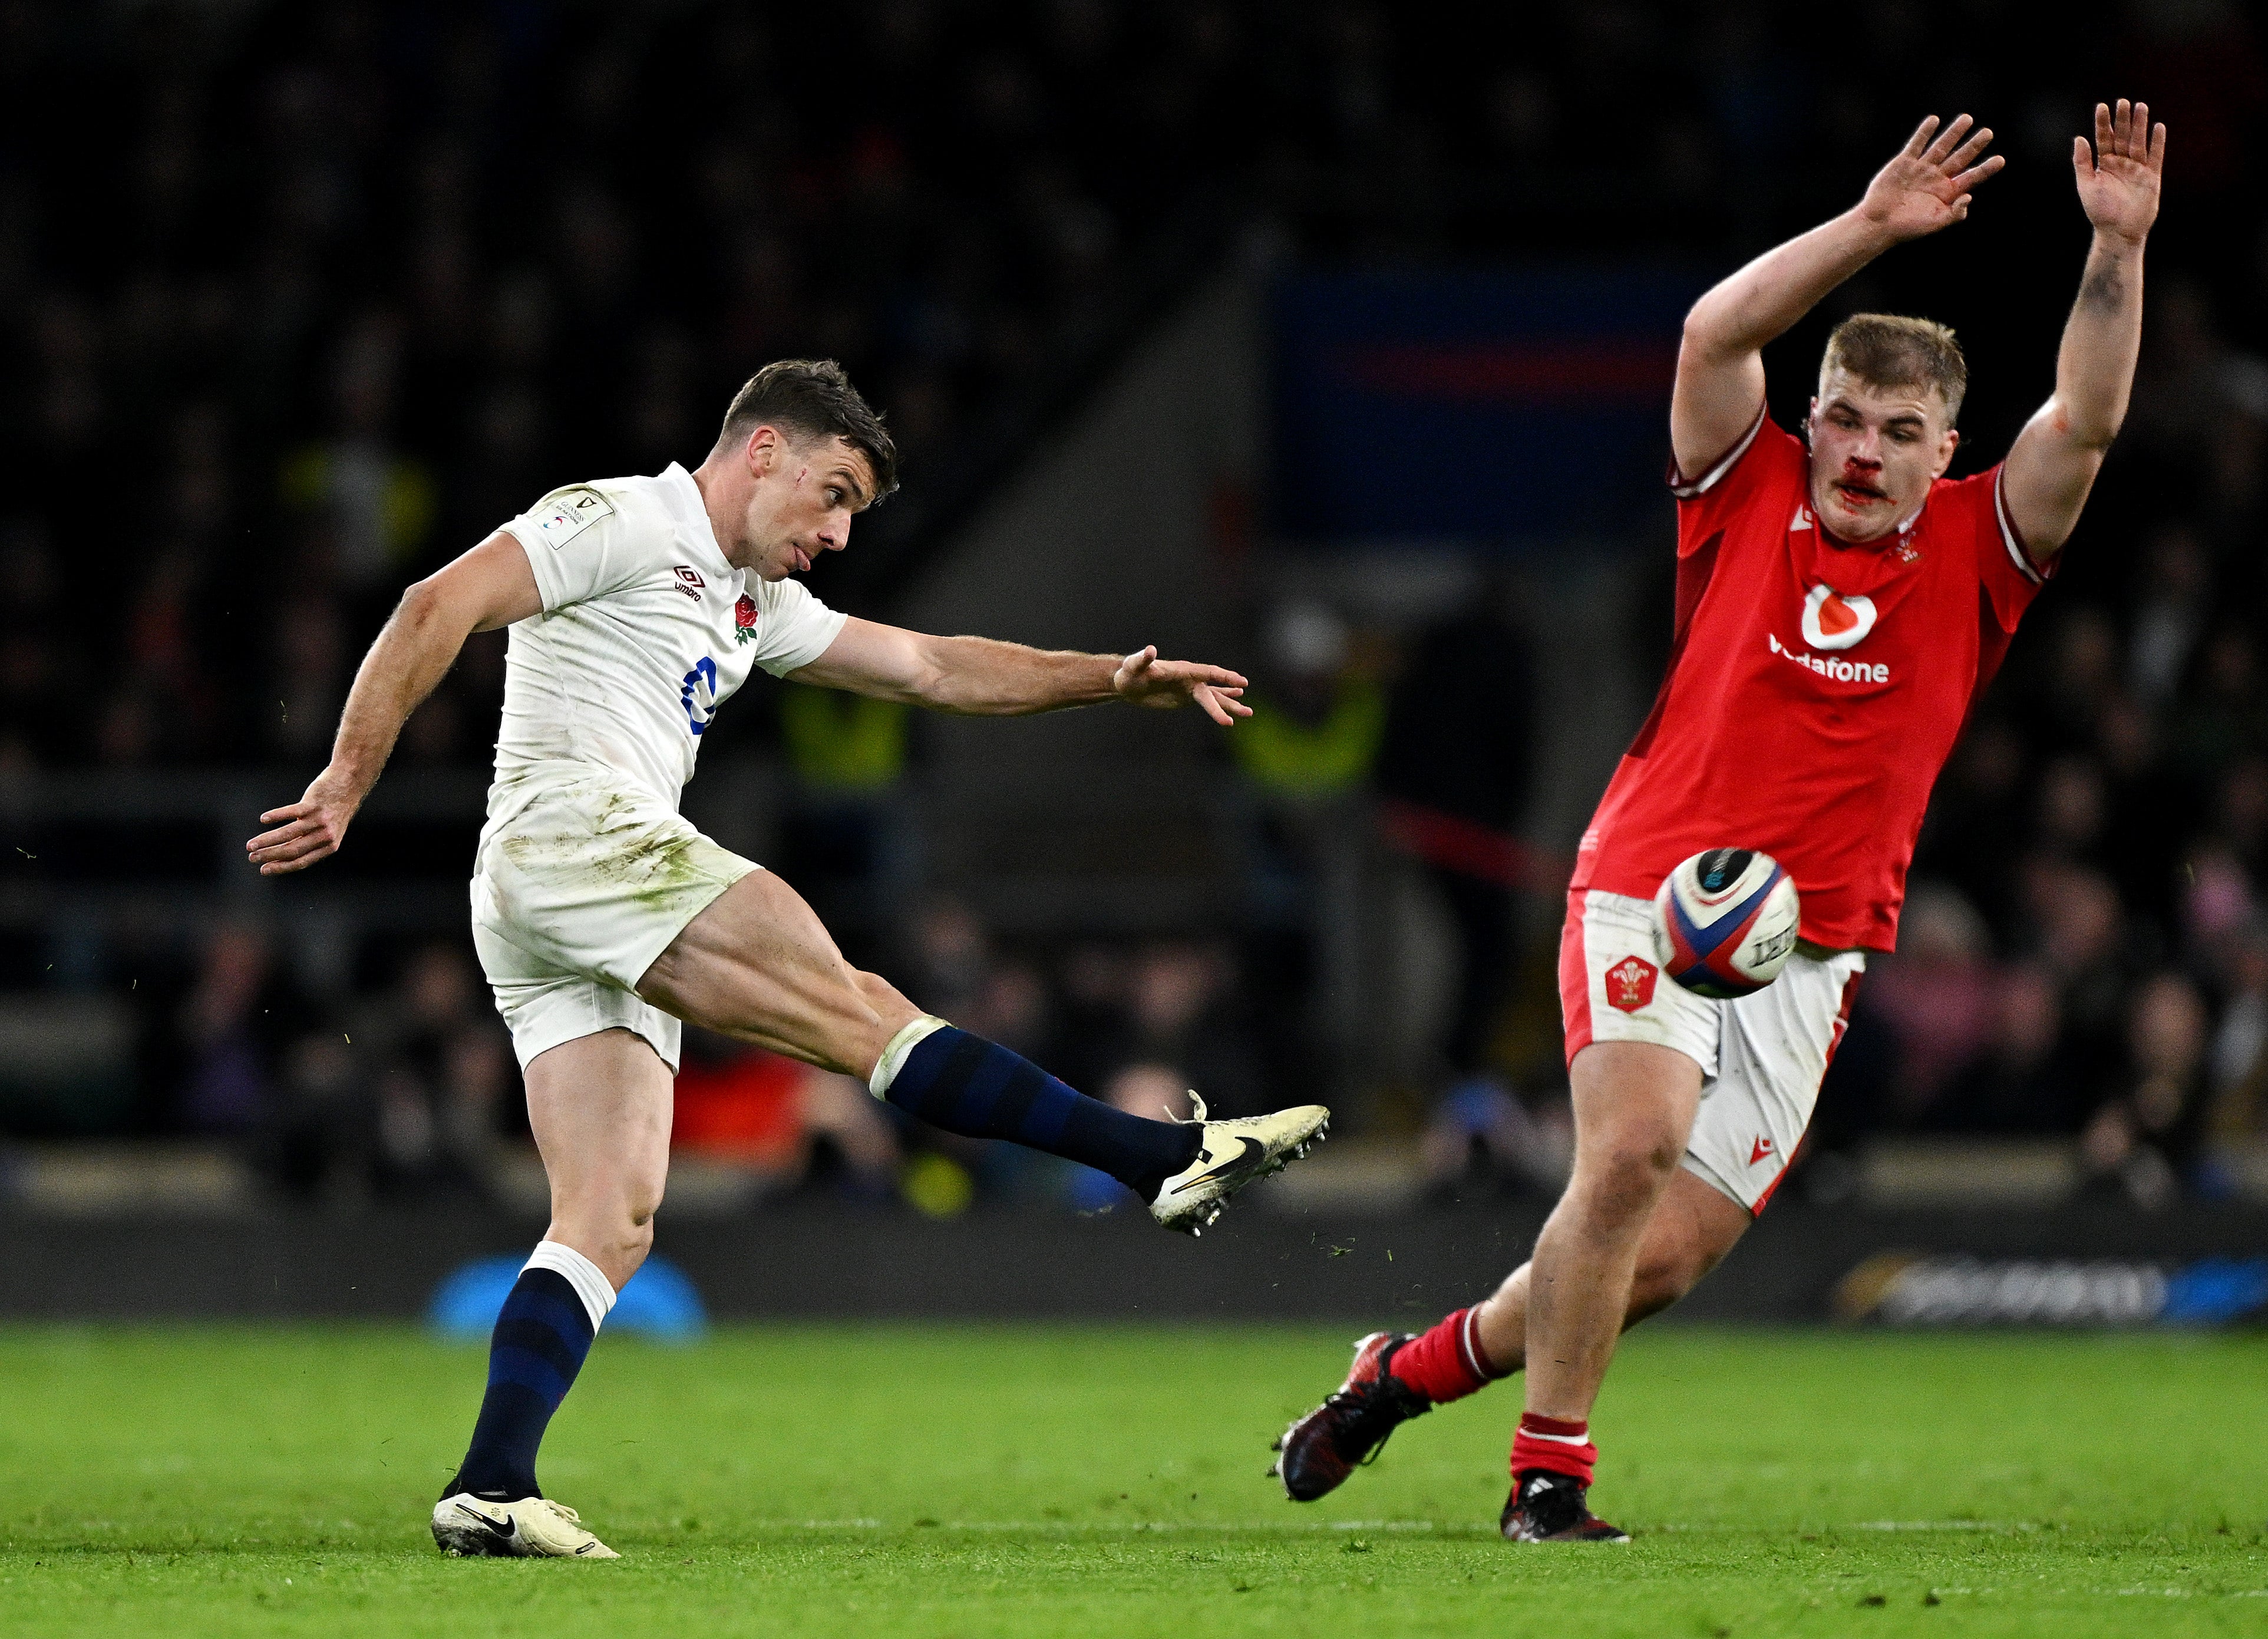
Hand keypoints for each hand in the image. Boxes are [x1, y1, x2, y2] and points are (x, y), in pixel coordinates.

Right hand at [245, 767, 362, 875]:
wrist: (350, 785)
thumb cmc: (334, 810)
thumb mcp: (329, 831)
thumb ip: (310, 842)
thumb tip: (282, 855)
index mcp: (329, 846)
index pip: (301, 861)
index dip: (281, 867)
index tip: (263, 870)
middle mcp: (325, 835)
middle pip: (293, 850)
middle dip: (269, 855)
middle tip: (252, 857)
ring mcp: (320, 819)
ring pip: (289, 833)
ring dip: (267, 840)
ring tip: (250, 845)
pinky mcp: (314, 803)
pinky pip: (291, 812)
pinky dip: (276, 816)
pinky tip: (263, 819)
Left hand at [1111, 646, 1251, 725]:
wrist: (1127, 683)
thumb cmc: (1129, 673)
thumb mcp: (1134, 666)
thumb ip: (1143, 659)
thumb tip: (1150, 650)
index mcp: (1182, 670)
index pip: (1207, 672)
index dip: (1224, 676)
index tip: (1241, 682)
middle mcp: (1189, 678)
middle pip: (1213, 689)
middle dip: (1229, 699)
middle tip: (1247, 711)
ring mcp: (1189, 688)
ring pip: (1214, 696)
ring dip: (1231, 704)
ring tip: (1248, 713)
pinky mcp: (1185, 698)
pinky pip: (1207, 701)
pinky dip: (1220, 704)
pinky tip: (1233, 707)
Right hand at [1858, 114, 2003, 240]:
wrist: (1878, 224)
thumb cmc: (1907, 228)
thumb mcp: (1935, 224)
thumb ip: (1955, 213)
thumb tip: (1969, 196)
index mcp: (1947, 192)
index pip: (1971, 177)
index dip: (1986, 168)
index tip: (2000, 160)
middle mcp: (1937, 178)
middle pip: (1960, 157)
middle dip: (1974, 145)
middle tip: (1988, 133)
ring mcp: (1921, 169)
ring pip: (1941, 147)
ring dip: (1954, 133)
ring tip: (1967, 119)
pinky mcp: (1903, 163)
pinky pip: (1916, 145)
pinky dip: (1924, 132)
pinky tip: (1934, 120)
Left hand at [2074, 99, 2163, 245]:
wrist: (2118, 231)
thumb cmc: (2100, 211)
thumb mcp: (2086, 185)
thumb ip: (2082, 162)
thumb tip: (2079, 138)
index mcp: (2104, 164)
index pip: (2104, 139)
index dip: (2103, 123)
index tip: (2101, 107)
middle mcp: (2121, 163)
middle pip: (2123, 136)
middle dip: (2123, 119)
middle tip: (2123, 102)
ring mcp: (2137, 168)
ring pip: (2139, 142)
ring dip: (2140, 125)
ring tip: (2140, 107)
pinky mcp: (2152, 176)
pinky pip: (2156, 156)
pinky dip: (2157, 142)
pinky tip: (2158, 127)